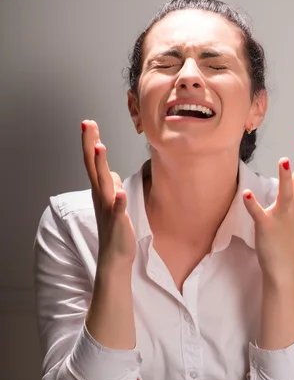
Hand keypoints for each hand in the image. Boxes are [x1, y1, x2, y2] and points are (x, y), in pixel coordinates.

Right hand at [81, 120, 136, 267]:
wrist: (115, 256)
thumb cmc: (116, 229)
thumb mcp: (115, 203)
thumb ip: (113, 188)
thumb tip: (114, 176)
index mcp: (101, 191)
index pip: (93, 162)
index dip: (90, 143)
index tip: (89, 124)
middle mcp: (101, 197)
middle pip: (93, 166)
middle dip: (90, 144)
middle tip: (88, 124)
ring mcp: (109, 208)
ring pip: (104, 184)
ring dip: (101, 166)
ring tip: (100, 148)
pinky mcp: (118, 221)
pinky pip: (118, 209)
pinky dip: (118, 200)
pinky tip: (119, 192)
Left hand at [242, 125, 293, 279]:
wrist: (283, 264)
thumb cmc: (285, 235)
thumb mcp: (291, 209)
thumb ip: (291, 190)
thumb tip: (289, 172)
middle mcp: (293, 205)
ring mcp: (281, 216)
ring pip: (286, 194)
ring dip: (285, 178)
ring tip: (283, 160)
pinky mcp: (267, 227)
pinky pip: (259, 214)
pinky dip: (253, 204)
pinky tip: (247, 193)